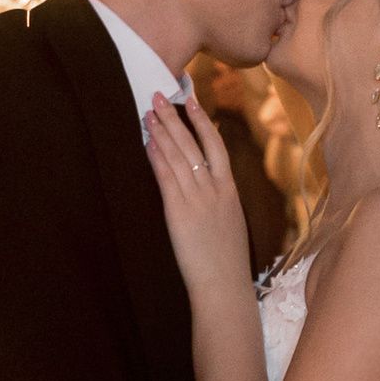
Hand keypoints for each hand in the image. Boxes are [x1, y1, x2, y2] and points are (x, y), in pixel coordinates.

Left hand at [142, 97, 250, 284]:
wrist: (223, 285)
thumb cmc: (225, 262)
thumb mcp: (230, 224)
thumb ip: (219, 203)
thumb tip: (208, 189)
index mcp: (229, 191)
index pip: (216, 146)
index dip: (202, 121)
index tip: (191, 100)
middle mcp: (215, 190)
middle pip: (193, 144)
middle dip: (175, 117)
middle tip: (159, 95)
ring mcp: (198, 200)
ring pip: (179, 156)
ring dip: (162, 132)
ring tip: (149, 112)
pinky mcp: (180, 212)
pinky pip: (168, 178)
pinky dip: (158, 157)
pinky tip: (149, 142)